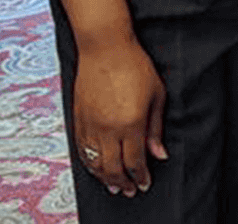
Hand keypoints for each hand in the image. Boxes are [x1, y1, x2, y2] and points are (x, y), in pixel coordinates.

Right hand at [73, 37, 167, 195]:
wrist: (105, 47)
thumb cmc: (136, 66)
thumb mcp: (156, 94)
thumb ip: (156, 127)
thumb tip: (159, 153)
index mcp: (131, 122)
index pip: (135, 161)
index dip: (140, 176)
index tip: (144, 184)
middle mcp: (108, 128)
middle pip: (113, 168)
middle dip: (123, 183)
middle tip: (129, 191)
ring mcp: (90, 125)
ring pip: (95, 164)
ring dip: (105, 179)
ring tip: (114, 186)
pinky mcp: (78, 120)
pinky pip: (82, 151)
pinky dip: (90, 165)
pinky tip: (97, 168)